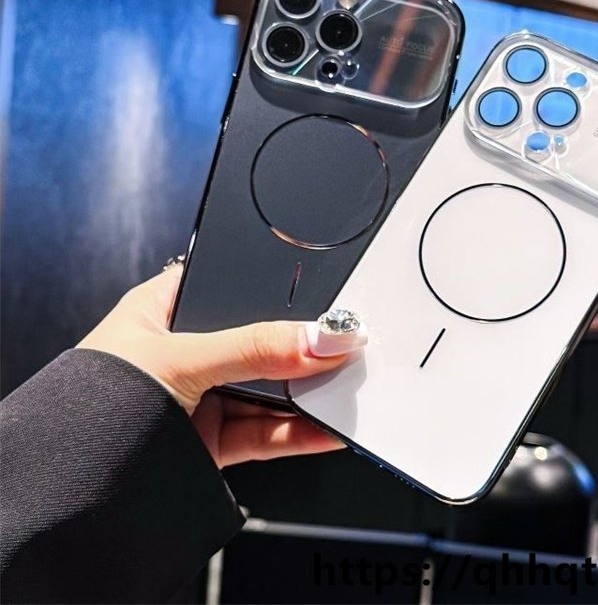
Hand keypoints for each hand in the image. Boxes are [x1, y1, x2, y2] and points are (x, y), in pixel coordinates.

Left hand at [78, 265, 352, 466]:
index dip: (280, 295)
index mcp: (168, 309)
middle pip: (262, 342)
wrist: (67, 491)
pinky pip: (268, 433)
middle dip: (302, 350)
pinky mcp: (215, 441)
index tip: (323, 305)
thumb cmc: (91, 404)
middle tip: (344, 348)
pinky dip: (301, 432)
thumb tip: (316, 339)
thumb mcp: (180, 358)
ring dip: (309, 392)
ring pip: (270, 390)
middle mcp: (189, 351)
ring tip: (345, 388)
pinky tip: (328, 426)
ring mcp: (205, 397)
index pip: (238, 291)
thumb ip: (253, 348)